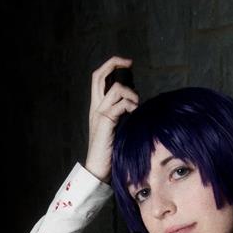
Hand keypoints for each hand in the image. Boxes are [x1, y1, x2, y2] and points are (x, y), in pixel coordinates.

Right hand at [85, 56, 138, 182]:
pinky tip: (135, 113)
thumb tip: (137, 102)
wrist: (98, 169)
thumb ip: (122, 113)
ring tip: (136, 105)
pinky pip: (120, 104)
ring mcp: (98, 114)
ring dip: (131, 93)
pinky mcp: (105, 122)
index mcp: (97, 107)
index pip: (99, 77)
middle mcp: (95, 107)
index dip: (111, 66)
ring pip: (115, 89)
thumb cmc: (109, 152)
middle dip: (114, 63)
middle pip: (98, 75)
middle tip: (129, 63)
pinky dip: (131, 105)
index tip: (128, 64)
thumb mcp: (117, 127)